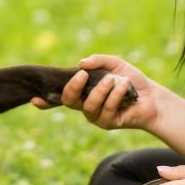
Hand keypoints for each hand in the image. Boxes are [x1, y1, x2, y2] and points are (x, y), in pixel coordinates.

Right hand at [33, 54, 158, 130]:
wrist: (151, 96)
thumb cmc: (130, 79)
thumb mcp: (113, 64)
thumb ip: (97, 61)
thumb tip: (80, 63)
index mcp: (82, 90)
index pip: (60, 95)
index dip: (45, 100)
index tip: (33, 99)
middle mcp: (85, 104)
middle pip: (68, 100)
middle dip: (72, 87)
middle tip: (82, 75)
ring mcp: (95, 116)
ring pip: (88, 105)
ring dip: (101, 90)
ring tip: (113, 79)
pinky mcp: (107, 123)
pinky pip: (106, 109)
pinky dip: (115, 95)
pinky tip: (124, 88)